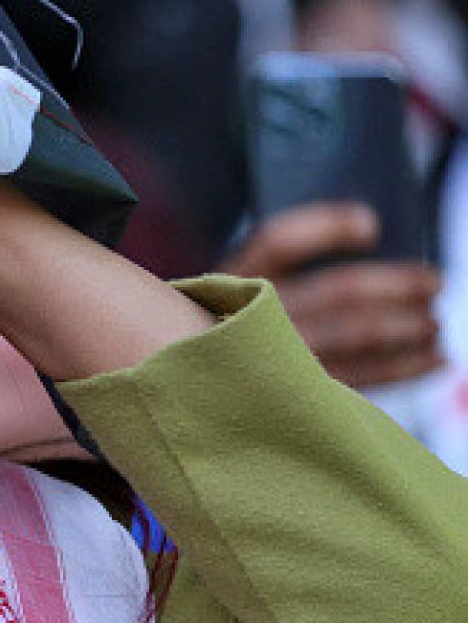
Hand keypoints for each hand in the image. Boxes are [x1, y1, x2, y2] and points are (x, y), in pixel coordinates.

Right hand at [222, 202, 442, 387]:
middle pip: (339, 291)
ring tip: (434, 323)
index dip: (327, 226)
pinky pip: (365, 379)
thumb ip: (285, 267)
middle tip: (434, 282)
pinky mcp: (295, 397)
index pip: (278, 241)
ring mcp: (274, 362)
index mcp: (230, 281)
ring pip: (358, 335)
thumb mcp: (233, 289)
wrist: (189, 391)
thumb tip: (372, 246)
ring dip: (408, 326)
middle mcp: (250, 320)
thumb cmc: (225, 328)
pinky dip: (406, 367)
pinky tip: (433, 358)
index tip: (371, 224)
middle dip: (398, 283)